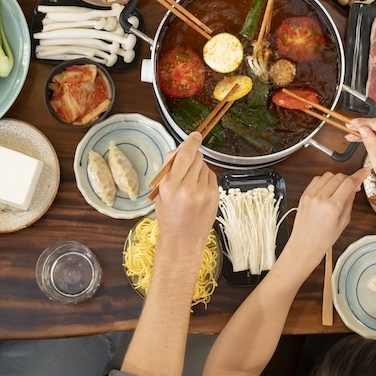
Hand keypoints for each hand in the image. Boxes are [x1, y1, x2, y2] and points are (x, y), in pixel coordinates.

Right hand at [153, 133, 218, 257]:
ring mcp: (203, 192)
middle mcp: (187, 187)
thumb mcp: (161, 191)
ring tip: (191, 184)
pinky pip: (211, 176)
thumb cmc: (169, 215)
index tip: (196, 135)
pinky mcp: (214, 196)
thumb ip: (170, 168)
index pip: (184, 154)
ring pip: (204, 166)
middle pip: (196, 157)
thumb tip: (181, 148)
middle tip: (187, 167)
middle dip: (192, 157)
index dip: (191, 142)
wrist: (182, 239)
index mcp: (170, 185)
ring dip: (198, 169)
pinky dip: (205, 178)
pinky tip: (198, 190)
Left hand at [285, 169, 367, 262]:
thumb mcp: (343, 222)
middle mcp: (320, 198)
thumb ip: (349, 202)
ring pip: (328, 175)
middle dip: (349, 179)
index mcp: (332, 207)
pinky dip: (325, 180)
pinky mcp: (304, 194)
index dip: (359, 175)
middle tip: (353, 186)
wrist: (304, 245)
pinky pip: (316, 179)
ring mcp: (310, 195)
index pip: (349, 183)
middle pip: (339, 176)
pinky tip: (328, 188)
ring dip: (337, 179)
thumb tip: (354, 188)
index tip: (365, 171)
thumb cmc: (323, 239)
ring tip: (340, 189)